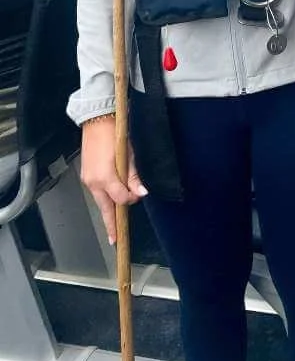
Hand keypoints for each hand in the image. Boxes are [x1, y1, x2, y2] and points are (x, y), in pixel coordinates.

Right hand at [80, 116, 147, 245]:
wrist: (97, 120)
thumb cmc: (115, 134)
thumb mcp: (129, 154)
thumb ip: (133, 176)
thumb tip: (141, 193)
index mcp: (105, 177)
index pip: (121, 199)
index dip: (131, 200)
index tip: (139, 196)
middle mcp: (94, 181)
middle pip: (105, 208)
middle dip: (110, 224)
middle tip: (115, 240)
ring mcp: (88, 179)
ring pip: (100, 200)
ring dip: (108, 209)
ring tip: (113, 223)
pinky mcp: (86, 174)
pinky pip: (97, 191)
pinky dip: (104, 197)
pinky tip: (110, 200)